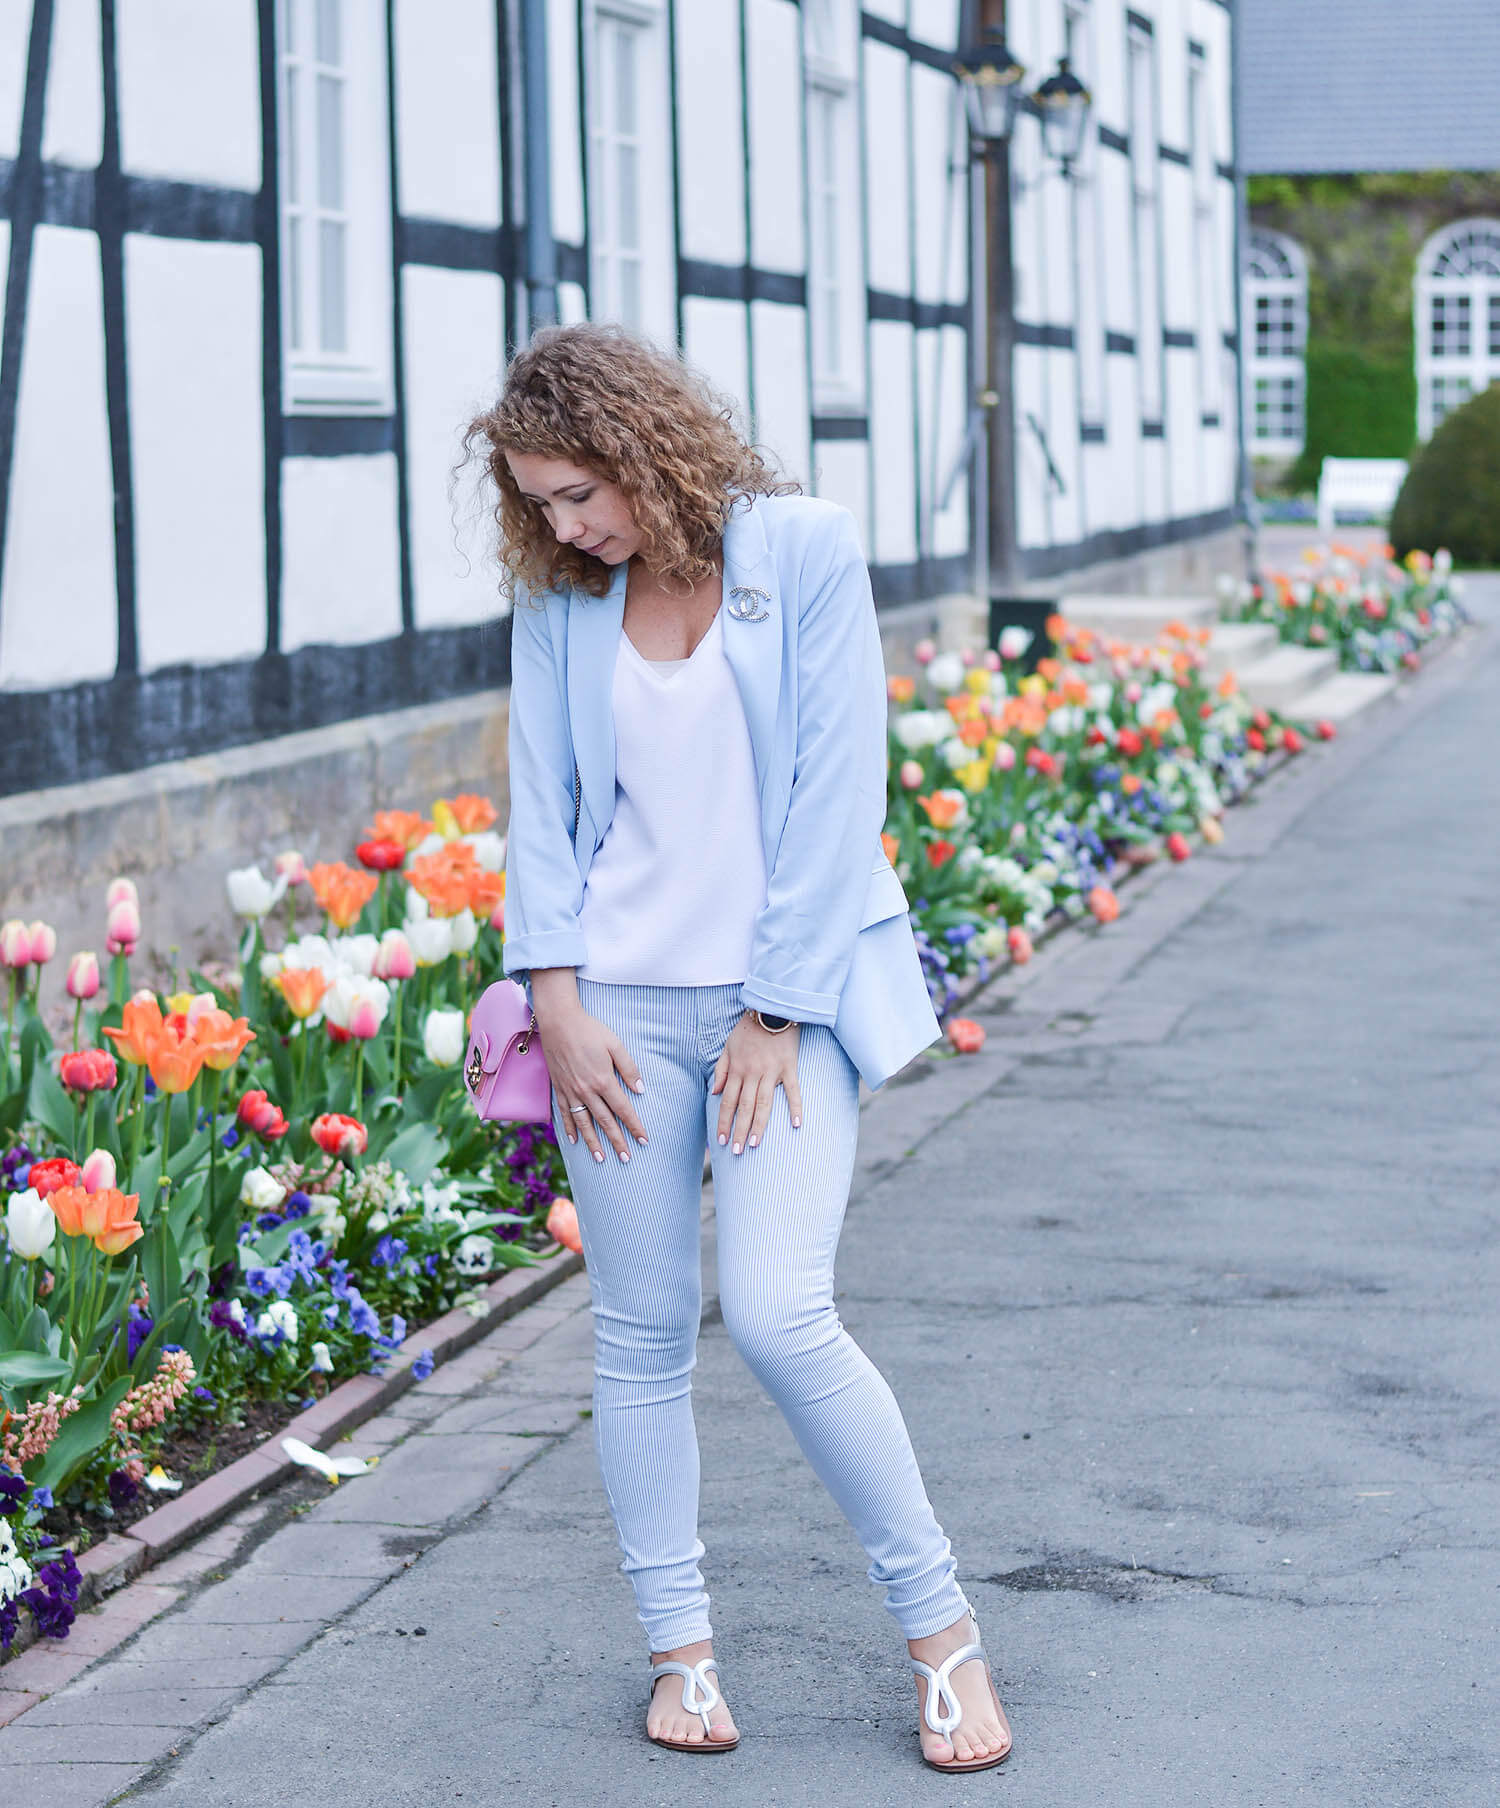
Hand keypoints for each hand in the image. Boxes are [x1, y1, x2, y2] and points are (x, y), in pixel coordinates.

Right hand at [536, 996, 647, 1164]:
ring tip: (601, 1159)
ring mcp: (571, 1091)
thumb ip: (629, 1068)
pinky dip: (570, 1128)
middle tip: (625, 1159)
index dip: (634, 1126)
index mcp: (603, 1080)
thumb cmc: (590, 1030)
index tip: (643, 1141)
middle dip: (617, 1141)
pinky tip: (574, 1140)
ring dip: (593, 1142)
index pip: (623, 1110)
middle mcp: (587, 1090)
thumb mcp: (615, 1045)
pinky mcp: (559, 1088)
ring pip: (584, 1123)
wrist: (558, 1022)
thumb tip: (641, 1090)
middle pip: (605, 1121)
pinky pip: (565, 1113)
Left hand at [710, 1014, 802, 1154]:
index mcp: (737, 1070)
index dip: (723, 1122)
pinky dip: (796, 1107)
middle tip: (737, 1151)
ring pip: (764, 1104)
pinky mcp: (789, 1067)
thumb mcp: (728, 1046)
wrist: (771, 1008)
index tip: (721, 1140)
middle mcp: (752, 1073)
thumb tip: (715, 1092)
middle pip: (745, 1108)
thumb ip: (721, 1070)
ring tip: (755, 1145)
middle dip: (739, 1131)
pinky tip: (796, 1124)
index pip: (727, 1102)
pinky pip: (793, 1090)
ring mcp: (772, 1072)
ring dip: (759, 1126)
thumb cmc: (748, 1028)